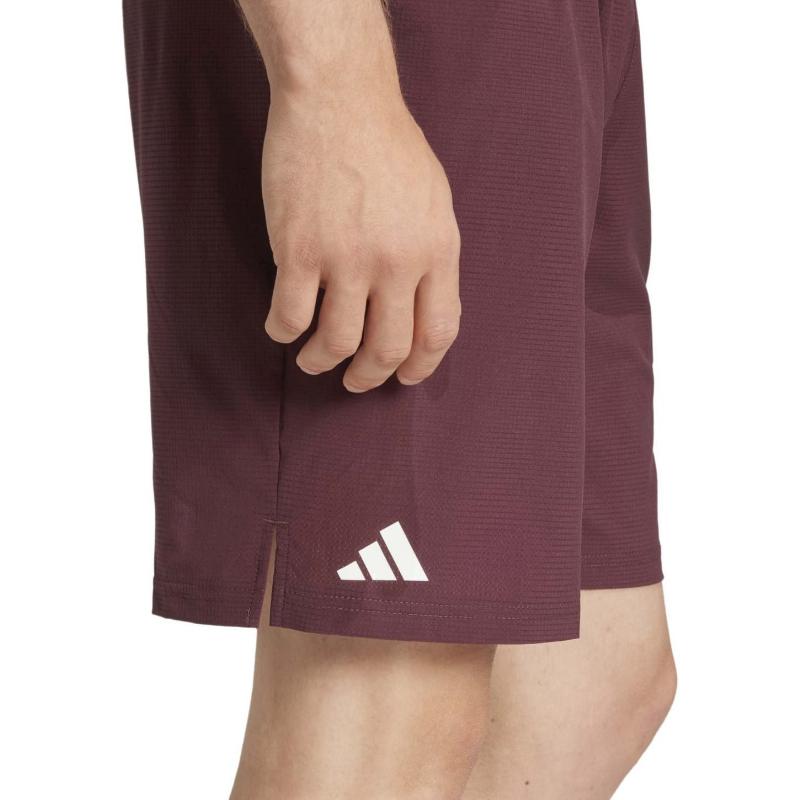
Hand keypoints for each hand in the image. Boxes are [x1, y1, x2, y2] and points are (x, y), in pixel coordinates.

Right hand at [261, 79, 460, 391]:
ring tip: (314, 361)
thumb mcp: (435, 201)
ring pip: (338, 343)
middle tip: (356, 381)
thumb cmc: (387, 144)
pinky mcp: (298, 249)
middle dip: (370, 378)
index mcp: (437, 249)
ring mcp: (347, 257)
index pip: (438, 332)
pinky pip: (289, 316)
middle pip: (388, 349)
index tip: (405, 377)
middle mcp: (397, 261)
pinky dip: (283, 333)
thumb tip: (421, 305)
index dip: (421, 366)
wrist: (338, 96)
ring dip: (322, 363)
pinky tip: (282, 328)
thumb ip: (432, 256)